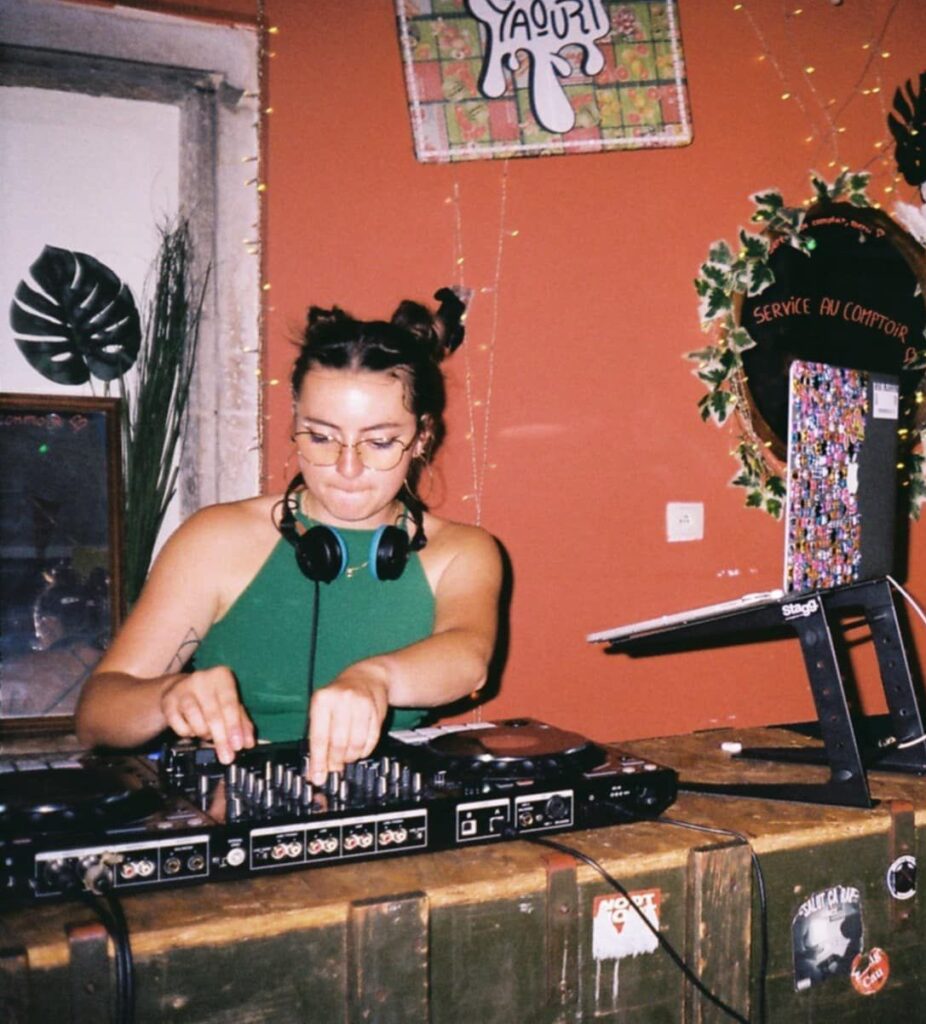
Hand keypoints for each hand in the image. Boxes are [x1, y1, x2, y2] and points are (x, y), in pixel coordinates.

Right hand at [160, 666, 254, 764]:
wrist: (181, 688)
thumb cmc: (212, 697)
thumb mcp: (231, 705)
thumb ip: (242, 723)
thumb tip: (248, 743)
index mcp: (221, 676)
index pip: (229, 703)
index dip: (234, 726)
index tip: (237, 746)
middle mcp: (201, 678)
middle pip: (212, 714)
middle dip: (221, 739)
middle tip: (227, 756)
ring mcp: (182, 689)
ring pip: (195, 720)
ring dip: (204, 733)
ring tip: (208, 734)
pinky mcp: (167, 701)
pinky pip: (178, 725)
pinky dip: (188, 733)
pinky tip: (193, 729)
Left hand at [308, 667, 388, 784]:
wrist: (367, 677)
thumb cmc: (340, 697)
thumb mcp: (323, 711)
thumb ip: (318, 739)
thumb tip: (317, 770)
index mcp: (322, 700)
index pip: (319, 737)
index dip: (319, 761)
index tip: (319, 777)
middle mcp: (341, 699)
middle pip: (339, 743)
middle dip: (337, 760)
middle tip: (336, 767)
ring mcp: (361, 703)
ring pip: (356, 743)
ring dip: (352, 756)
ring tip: (348, 755)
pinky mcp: (377, 710)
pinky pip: (371, 739)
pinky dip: (365, 749)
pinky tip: (360, 747)